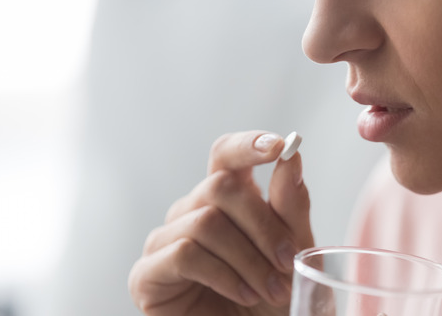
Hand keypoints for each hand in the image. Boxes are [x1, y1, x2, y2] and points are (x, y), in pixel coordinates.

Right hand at [129, 131, 313, 314]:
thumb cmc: (273, 297)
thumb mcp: (294, 249)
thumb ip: (290, 204)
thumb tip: (291, 157)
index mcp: (226, 199)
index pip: (226, 154)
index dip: (248, 145)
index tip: (280, 145)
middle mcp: (191, 211)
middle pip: (220, 186)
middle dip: (263, 225)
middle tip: (288, 261)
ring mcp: (165, 240)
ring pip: (206, 221)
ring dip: (249, 259)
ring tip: (271, 290)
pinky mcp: (147, 274)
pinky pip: (185, 254)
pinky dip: (224, 275)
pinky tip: (244, 295)